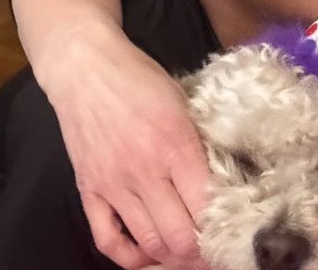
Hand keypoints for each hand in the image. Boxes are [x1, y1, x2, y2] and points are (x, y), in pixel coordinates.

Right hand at [42, 23, 209, 269]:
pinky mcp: (89, 189)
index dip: (223, 230)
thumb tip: (220, 186)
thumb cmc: (138, 78)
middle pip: (180, 237)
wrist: (85, 66)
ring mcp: (113, 184)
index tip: (232, 232)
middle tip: (211, 249)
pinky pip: (107, 240)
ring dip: (171, 256)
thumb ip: (199, 145)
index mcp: (175, 145)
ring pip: (149, 243)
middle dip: (201, 252)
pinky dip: (129, 257)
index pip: (206, 209)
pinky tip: (145, 253)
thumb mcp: (182, 104)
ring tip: (184, 252)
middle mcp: (145, 171)